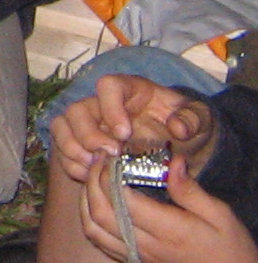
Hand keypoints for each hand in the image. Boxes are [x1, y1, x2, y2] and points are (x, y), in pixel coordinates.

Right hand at [50, 74, 216, 185]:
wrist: (180, 146)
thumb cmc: (187, 126)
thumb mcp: (200, 119)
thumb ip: (193, 119)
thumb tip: (178, 128)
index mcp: (129, 90)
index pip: (107, 86)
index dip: (110, 108)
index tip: (125, 134)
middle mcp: (102, 104)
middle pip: (78, 109)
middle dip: (88, 135)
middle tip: (110, 155)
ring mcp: (88, 124)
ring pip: (62, 127)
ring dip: (73, 149)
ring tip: (94, 168)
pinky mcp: (81, 143)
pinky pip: (61, 149)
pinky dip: (71, 164)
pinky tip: (89, 176)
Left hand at [81, 153, 257, 262]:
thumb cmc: (232, 254)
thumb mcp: (221, 216)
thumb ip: (190, 190)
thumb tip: (171, 161)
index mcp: (169, 231)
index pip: (123, 199)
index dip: (110, 174)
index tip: (112, 155)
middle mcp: (146, 246)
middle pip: (100, 212)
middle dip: (92, 182)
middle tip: (98, 159)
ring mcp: (137, 258)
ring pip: (93, 229)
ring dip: (85, 200)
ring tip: (93, 177)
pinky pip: (100, 243)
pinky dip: (89, 219)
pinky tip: (95, 203)